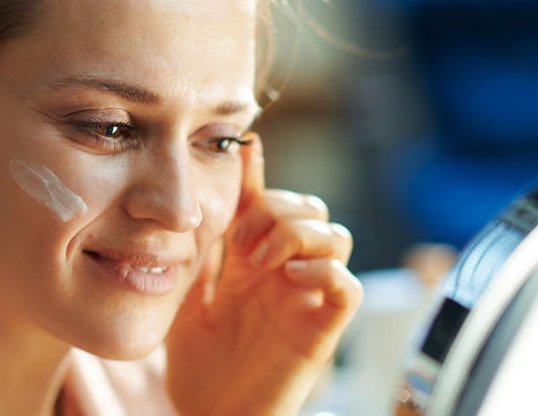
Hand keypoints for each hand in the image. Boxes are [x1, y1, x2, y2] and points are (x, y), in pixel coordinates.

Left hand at [166, 134, 362, 415]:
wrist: (209, 414)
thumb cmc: (198, 362)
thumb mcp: (192, 294)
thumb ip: (206, 249)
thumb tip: (205, 199)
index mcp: (255, 261)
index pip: (267, 203)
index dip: (259, 176)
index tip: (246, 148)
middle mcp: (286, 270)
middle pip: (310, 208)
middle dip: (276, 210)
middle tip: (240, 241)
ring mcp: (307, 296)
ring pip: (337, 236)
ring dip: (300, 234)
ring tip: (262, 259)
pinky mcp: (322, 326)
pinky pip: (346, 286)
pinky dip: (325, 270)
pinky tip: (291, 277)